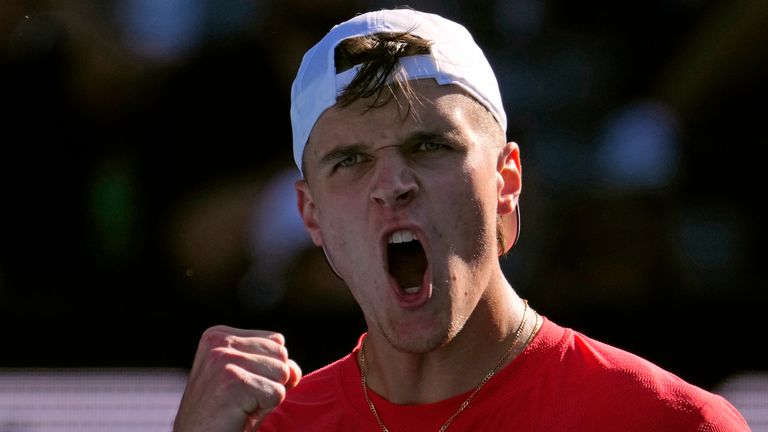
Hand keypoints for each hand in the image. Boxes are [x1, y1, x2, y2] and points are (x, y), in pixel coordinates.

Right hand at [172, 325, 301, 431]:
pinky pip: (277, 393)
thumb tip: (294, 370)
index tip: (240, 386)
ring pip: (282, 372)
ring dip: (267, 396)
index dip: (267, 370)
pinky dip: (264, 410)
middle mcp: (219, 342)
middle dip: (270, 381)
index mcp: (219, 335)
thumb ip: (273, 364)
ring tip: (240, 406)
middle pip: (281, 354)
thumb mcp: (248, 379)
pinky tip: (239, 414)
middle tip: (241, 399)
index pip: (276, 341)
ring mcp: (224, 359)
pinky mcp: (234, 381)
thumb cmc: (223, 414)